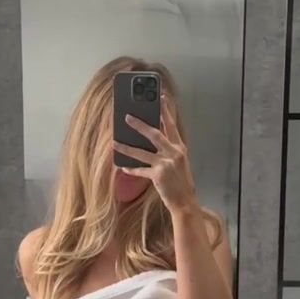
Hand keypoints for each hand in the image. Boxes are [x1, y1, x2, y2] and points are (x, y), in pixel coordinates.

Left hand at [113, 94, 196, 213]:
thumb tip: (151, 138)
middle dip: (139, 124)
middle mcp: (174, 153)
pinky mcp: (158, 175)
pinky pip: (140, 170)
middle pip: (154, 133)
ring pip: (142, 152)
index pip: (172, 125)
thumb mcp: (179, 162)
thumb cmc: (180, 181)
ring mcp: (166, 163)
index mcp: (180, 147)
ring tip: (114, 142)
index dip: (166, 110)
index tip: (161, 97)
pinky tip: (123, 166)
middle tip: (126, 116)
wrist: (185, 201)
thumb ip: (168, 150)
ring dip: (126, 147)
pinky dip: (131, 169)